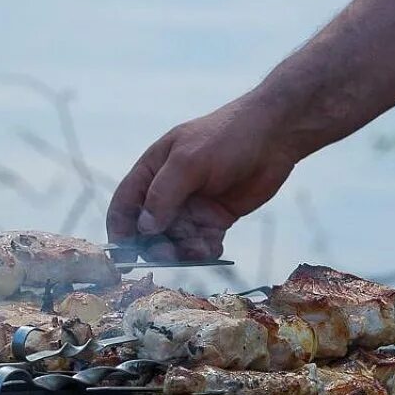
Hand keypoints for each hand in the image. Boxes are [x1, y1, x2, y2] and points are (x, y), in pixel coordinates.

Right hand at [107, 89, 298, 261]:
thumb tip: (143, 228)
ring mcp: (192, 207)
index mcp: (152, 171)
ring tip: (202, 245)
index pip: (125, 205)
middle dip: (157, 246)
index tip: (124, 257)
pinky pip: (201, 244)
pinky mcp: (215, 219)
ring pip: (177, 241)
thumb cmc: (227, 138)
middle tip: (169, 255)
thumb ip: (164, 195)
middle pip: (150, 231)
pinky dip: (205, 250)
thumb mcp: (189, 162)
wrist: (274, 136)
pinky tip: (215, 245)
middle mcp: (169, 191)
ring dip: (185, 249)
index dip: (120, 231)